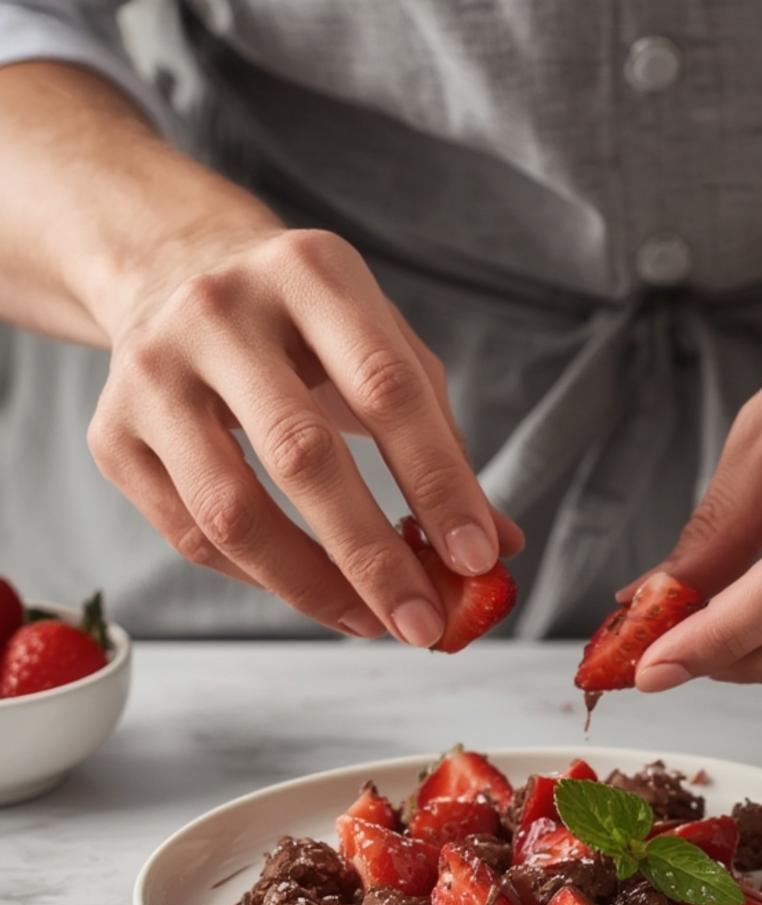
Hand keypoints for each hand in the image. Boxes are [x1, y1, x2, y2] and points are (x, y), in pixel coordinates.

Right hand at [89, 224, 521, 640]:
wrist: (171, 271)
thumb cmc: (304, 326)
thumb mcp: (383, 348)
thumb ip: (441, 441)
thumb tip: (497, 547)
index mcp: (310, 271)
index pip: (386, 387)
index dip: (436, 480)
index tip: (475, 557)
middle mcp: (219, 310)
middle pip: (302, 456)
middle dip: (372, 557)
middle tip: (423, 623)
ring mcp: (152, 372)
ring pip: (231, 512)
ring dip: (311, 586)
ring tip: (370, 622)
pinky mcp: (110, 434)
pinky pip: (191, 535)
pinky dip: (260, 578)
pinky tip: (312, 591)